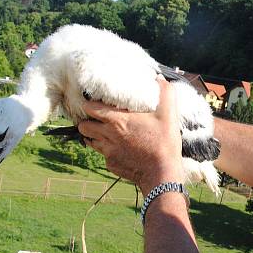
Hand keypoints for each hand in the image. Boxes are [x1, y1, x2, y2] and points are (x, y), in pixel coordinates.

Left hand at [77, 78, 183, 192]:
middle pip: (83, 126)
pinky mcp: (111, 164)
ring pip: (89, 141)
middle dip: (87, 120)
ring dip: (94, 135)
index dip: (89, 104)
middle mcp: (107, 136)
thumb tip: (159, 78)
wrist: (162, 174)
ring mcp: (107, 152)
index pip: (89, 108)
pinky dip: (107, 151)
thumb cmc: (164, 143)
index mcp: (117, 120)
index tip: (94, 102)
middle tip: (97, 118)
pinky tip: (119, 149)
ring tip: (105, 132)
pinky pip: (103, 155)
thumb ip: (164, 92)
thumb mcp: (169, 114)